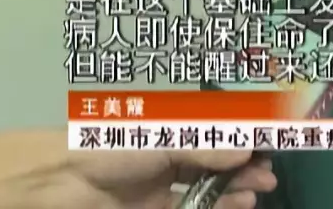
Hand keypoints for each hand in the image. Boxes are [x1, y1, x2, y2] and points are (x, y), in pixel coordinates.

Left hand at [66, 148, 275, 207]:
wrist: (64, 182)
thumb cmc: (114, 148)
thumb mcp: (164, 141)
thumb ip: (205, 148)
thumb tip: (246, 148)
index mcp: (168, 133)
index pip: (212, 135)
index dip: (240, 140)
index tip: (268, 145)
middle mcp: (168, 159)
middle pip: (214, 164)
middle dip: (244, 168)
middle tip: (268, 174)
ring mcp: (162, 189)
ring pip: (209, 190)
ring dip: (236, 190)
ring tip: (258, 190)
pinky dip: (219, 208)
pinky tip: (240, 204)